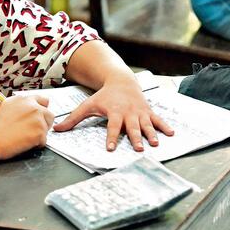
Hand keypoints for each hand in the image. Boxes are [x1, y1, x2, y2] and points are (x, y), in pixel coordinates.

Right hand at [0, 95, 54, 159]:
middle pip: (49, 114)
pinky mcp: (40, 133)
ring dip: (40, 133)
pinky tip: (25, 143)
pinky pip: (44, 140)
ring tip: (25, 137)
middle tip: (34, 130)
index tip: (40, 115)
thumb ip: (18, 104)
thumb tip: (25, 107)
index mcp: (24, 100)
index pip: (43, 100)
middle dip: (44, 122)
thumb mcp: (3, 106)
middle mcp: (33, 107)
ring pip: (47, 128)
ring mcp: (38, 120)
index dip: (42, 109)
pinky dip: (37, 144)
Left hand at [53, 76, 173, 151]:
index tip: (110, 148)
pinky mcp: (148, 111)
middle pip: (132, 127)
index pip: (112, 127)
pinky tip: (172, 133)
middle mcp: (128, 113)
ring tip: (155, 143)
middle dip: (135, 138)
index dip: (111, 137)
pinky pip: (157, 119)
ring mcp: (140, 112)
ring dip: (151, 134)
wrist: (121, 80)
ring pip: (146, 125)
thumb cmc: (104, 96)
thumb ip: (74, 118)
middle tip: (139, 148)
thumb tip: (58, 129)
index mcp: (114, 112)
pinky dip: (165, 126)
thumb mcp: (88, 104)